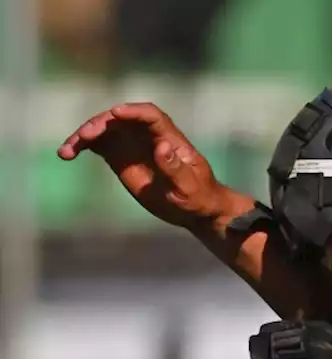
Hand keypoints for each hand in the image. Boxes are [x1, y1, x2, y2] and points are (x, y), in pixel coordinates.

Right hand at [57, 102, 251, 230]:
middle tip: (85, 136)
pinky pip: (97, 144)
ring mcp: (132, 144)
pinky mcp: (120, 157)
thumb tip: (162, 147)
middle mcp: (148, 136)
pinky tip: (66, 154)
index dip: (133, 111)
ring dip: (85, 135)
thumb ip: (175, 169)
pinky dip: (81, 146)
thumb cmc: (198, 197)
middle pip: (121, 119)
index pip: (151, 115)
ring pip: (105, 129)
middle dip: (102, 123)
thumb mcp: (190, 187)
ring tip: (68, 150)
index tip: (115, 113)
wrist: (193, 208)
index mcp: (170, 138)